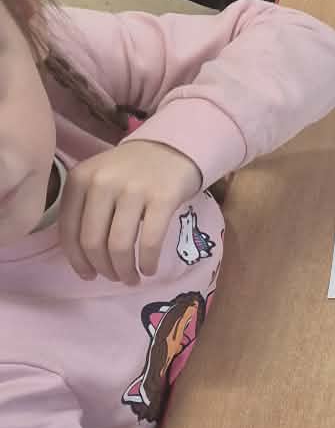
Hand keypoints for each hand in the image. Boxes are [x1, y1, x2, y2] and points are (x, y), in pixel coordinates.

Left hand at [59, 139, 202, 283]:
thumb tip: (82, 259)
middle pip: (93, 242)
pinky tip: (149, 268)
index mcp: (80, 179)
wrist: (171, 149)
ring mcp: (133, 189)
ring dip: (125, 271)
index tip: (89, 275)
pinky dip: (148, 262)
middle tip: (115, 278)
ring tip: (132, 278)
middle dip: (104, 269)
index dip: (77, 261)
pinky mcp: (163, 198)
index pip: (69, 231)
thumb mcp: (97, 180)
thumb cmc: (130, 172)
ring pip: (119, 245)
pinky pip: (150, 241)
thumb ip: (84, 209)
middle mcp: (102, 182)